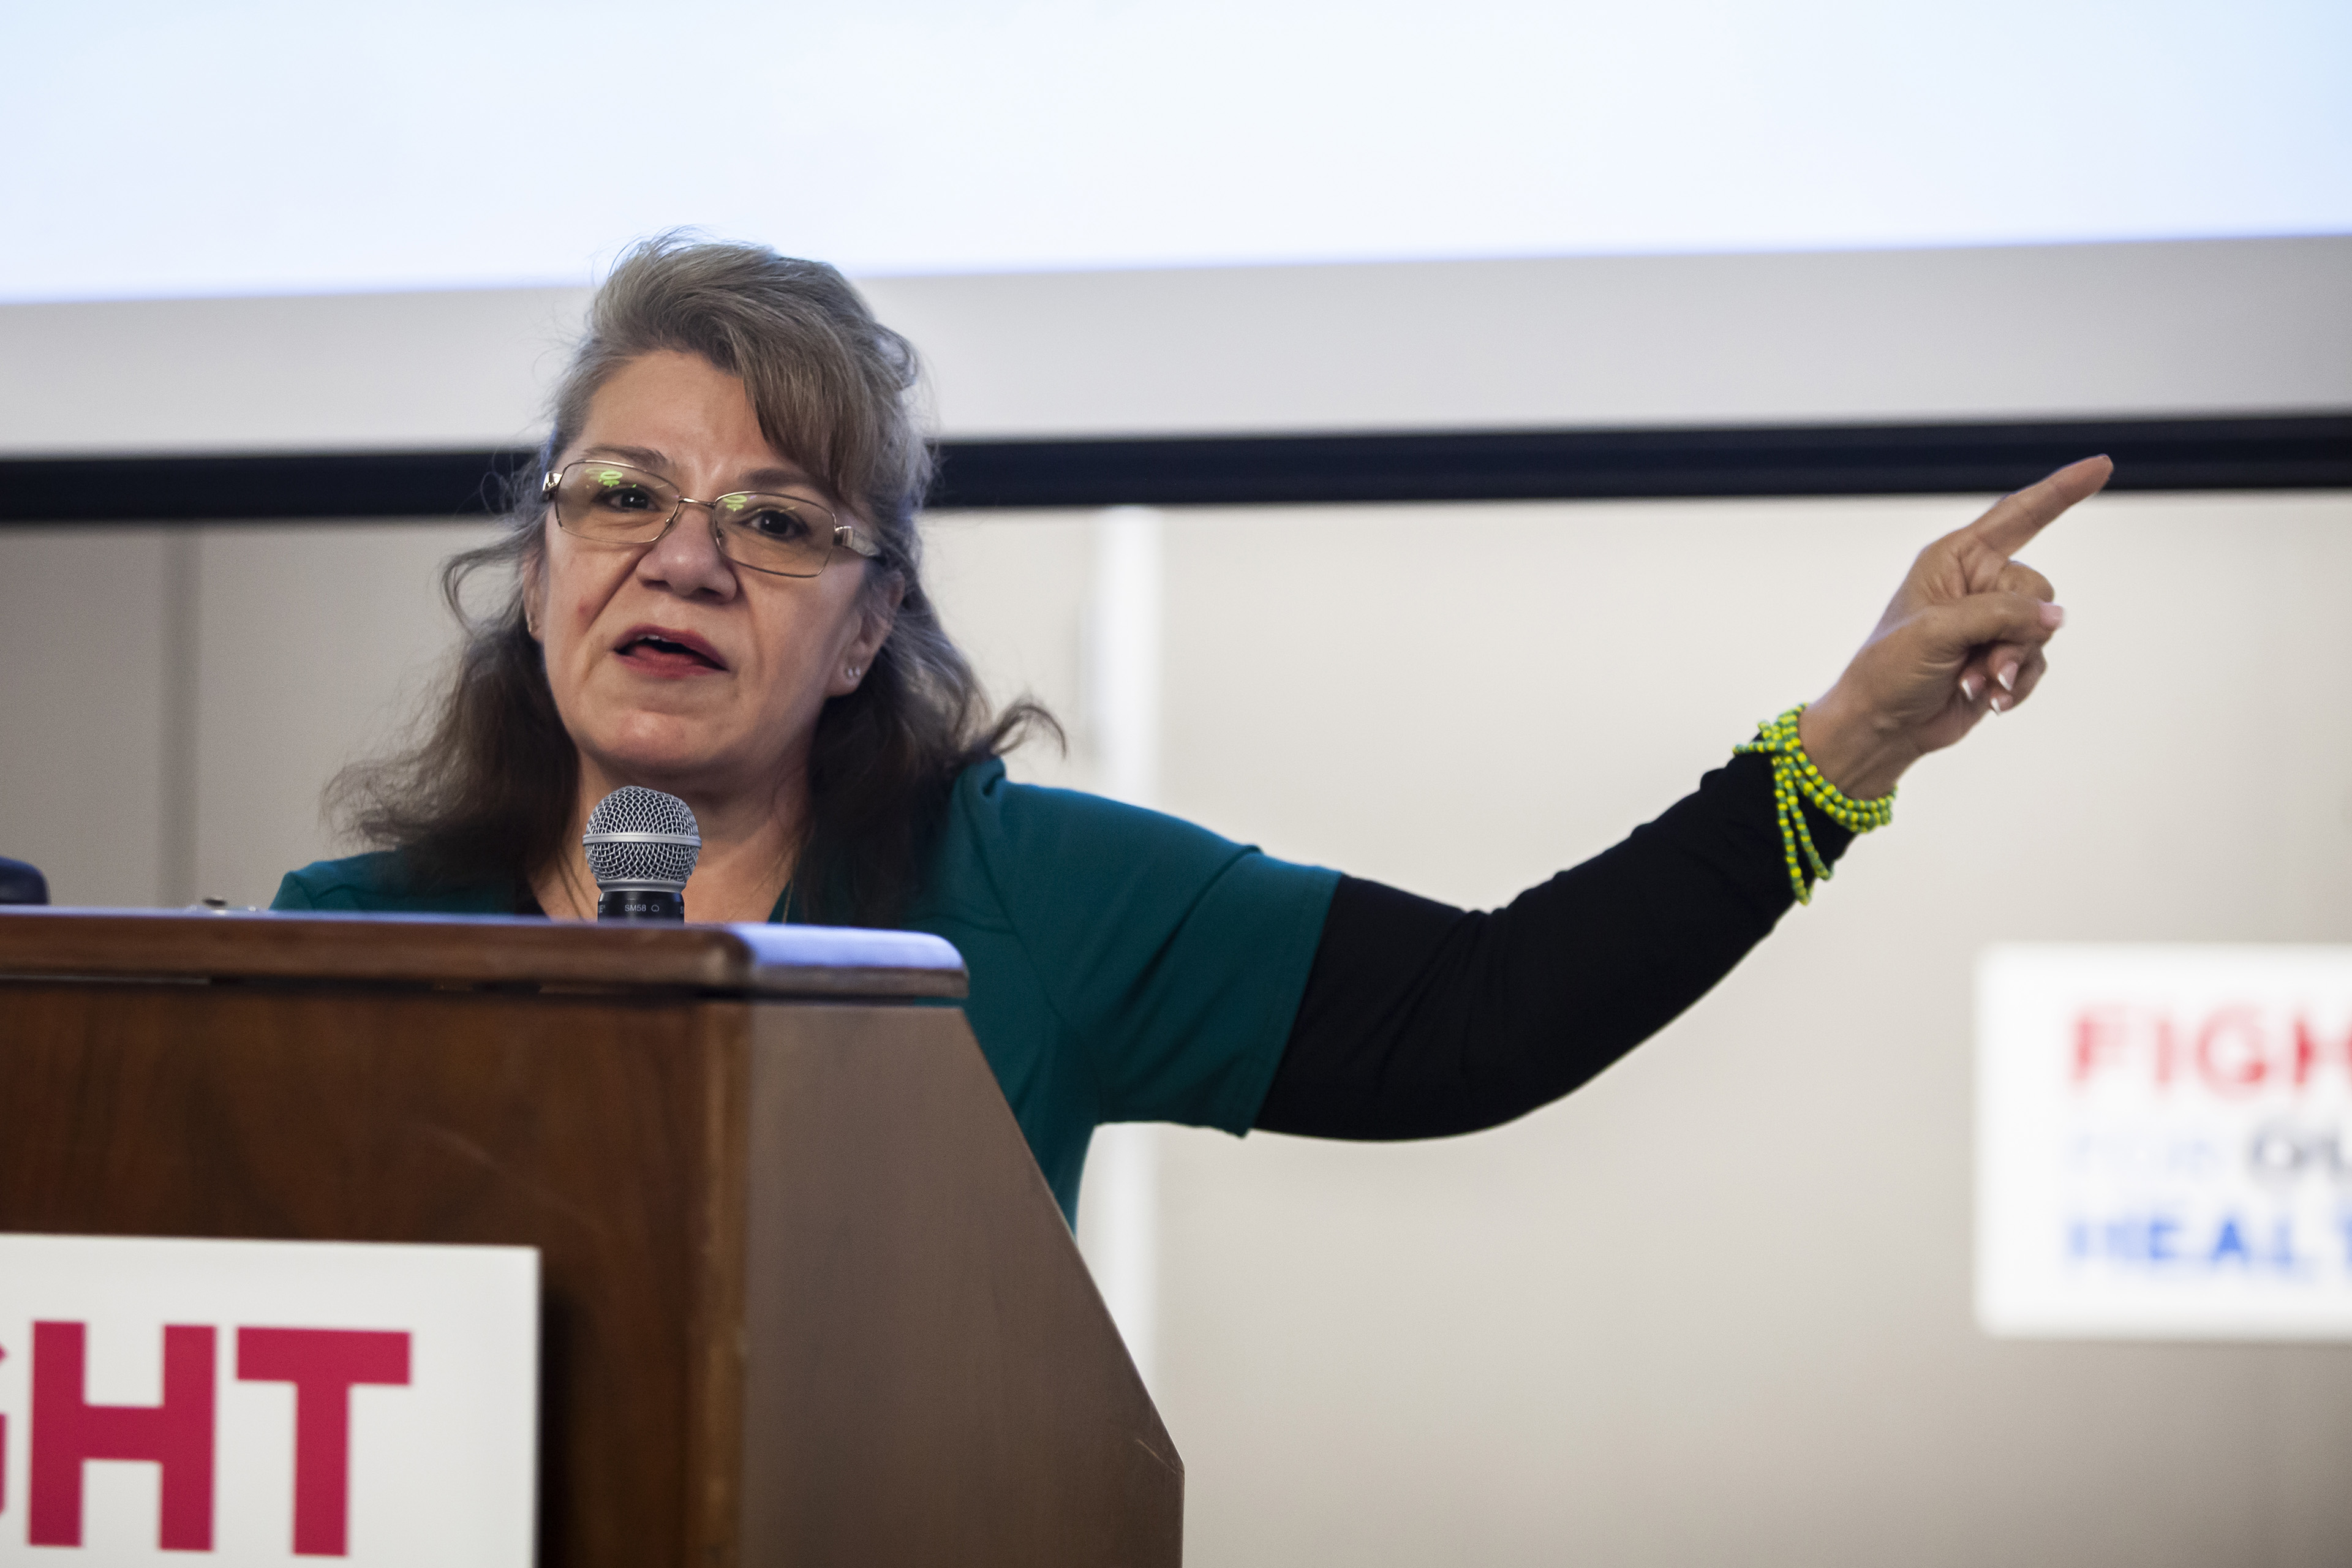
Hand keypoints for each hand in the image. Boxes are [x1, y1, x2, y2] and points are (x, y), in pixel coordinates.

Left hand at [1798, 456, 2112, 798]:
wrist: (1881, 725)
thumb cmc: (1889, 669)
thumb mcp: (1937, 631)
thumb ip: (2001, 614)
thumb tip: (2054, 616)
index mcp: (1955, 559)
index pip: (2018, 515)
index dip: (2061, 491)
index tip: (2102, 465)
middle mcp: (1978, 584)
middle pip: (2038, 589)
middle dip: (2016, 632)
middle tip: (1981, 660)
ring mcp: (1992, 621)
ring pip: (2041, 631)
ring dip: (2010, 664)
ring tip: (1973, 683)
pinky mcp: (2002, 656)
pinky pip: (2036, 662)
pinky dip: (2015, 684)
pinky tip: (1987, 700)